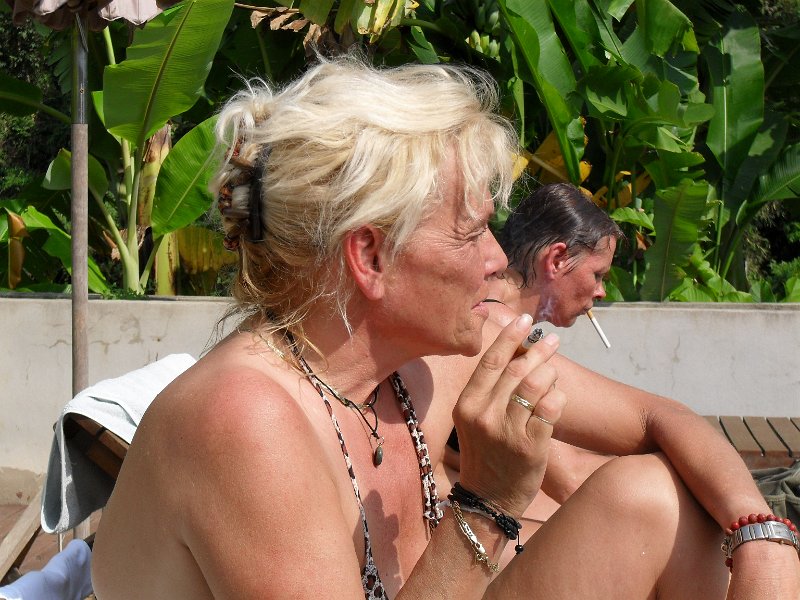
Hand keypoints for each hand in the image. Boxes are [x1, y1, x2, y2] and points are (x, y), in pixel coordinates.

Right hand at [452, 313, 565, 516]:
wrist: (488, 500)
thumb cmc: (485, 453)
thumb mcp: (474, 419)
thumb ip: (490, 388)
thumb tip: (516, 349)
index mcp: (466, 404)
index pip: (489, 361)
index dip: (510, 336)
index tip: (525, 319)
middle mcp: (484, 415)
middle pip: (517, 369)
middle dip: (539, 350)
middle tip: (553, 341)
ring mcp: (507, 432)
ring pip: (536, 385)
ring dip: (550, 374)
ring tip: (553, 374)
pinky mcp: (530, 446)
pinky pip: (551, 409)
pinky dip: (558, 398)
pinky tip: (558, 397)